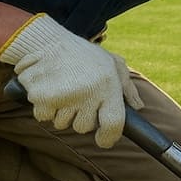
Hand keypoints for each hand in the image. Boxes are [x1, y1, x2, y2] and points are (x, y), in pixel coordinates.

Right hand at [0, 14, 143, 148]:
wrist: (46, 40)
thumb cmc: (83, 54)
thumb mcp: (111, 63)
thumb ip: (127, 87)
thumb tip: (139, 106)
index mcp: (108, 85)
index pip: (113, 123)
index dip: (109, 137)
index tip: (103, 140)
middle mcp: (88, 92)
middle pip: (84, 127)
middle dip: (79, 116)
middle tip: (77, 95)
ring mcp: (65, 96)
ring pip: (62, 123)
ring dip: (60, 111)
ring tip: (62, 88)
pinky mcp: (42, 97)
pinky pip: (43, 116)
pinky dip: (43, 106)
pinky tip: (47, 88)